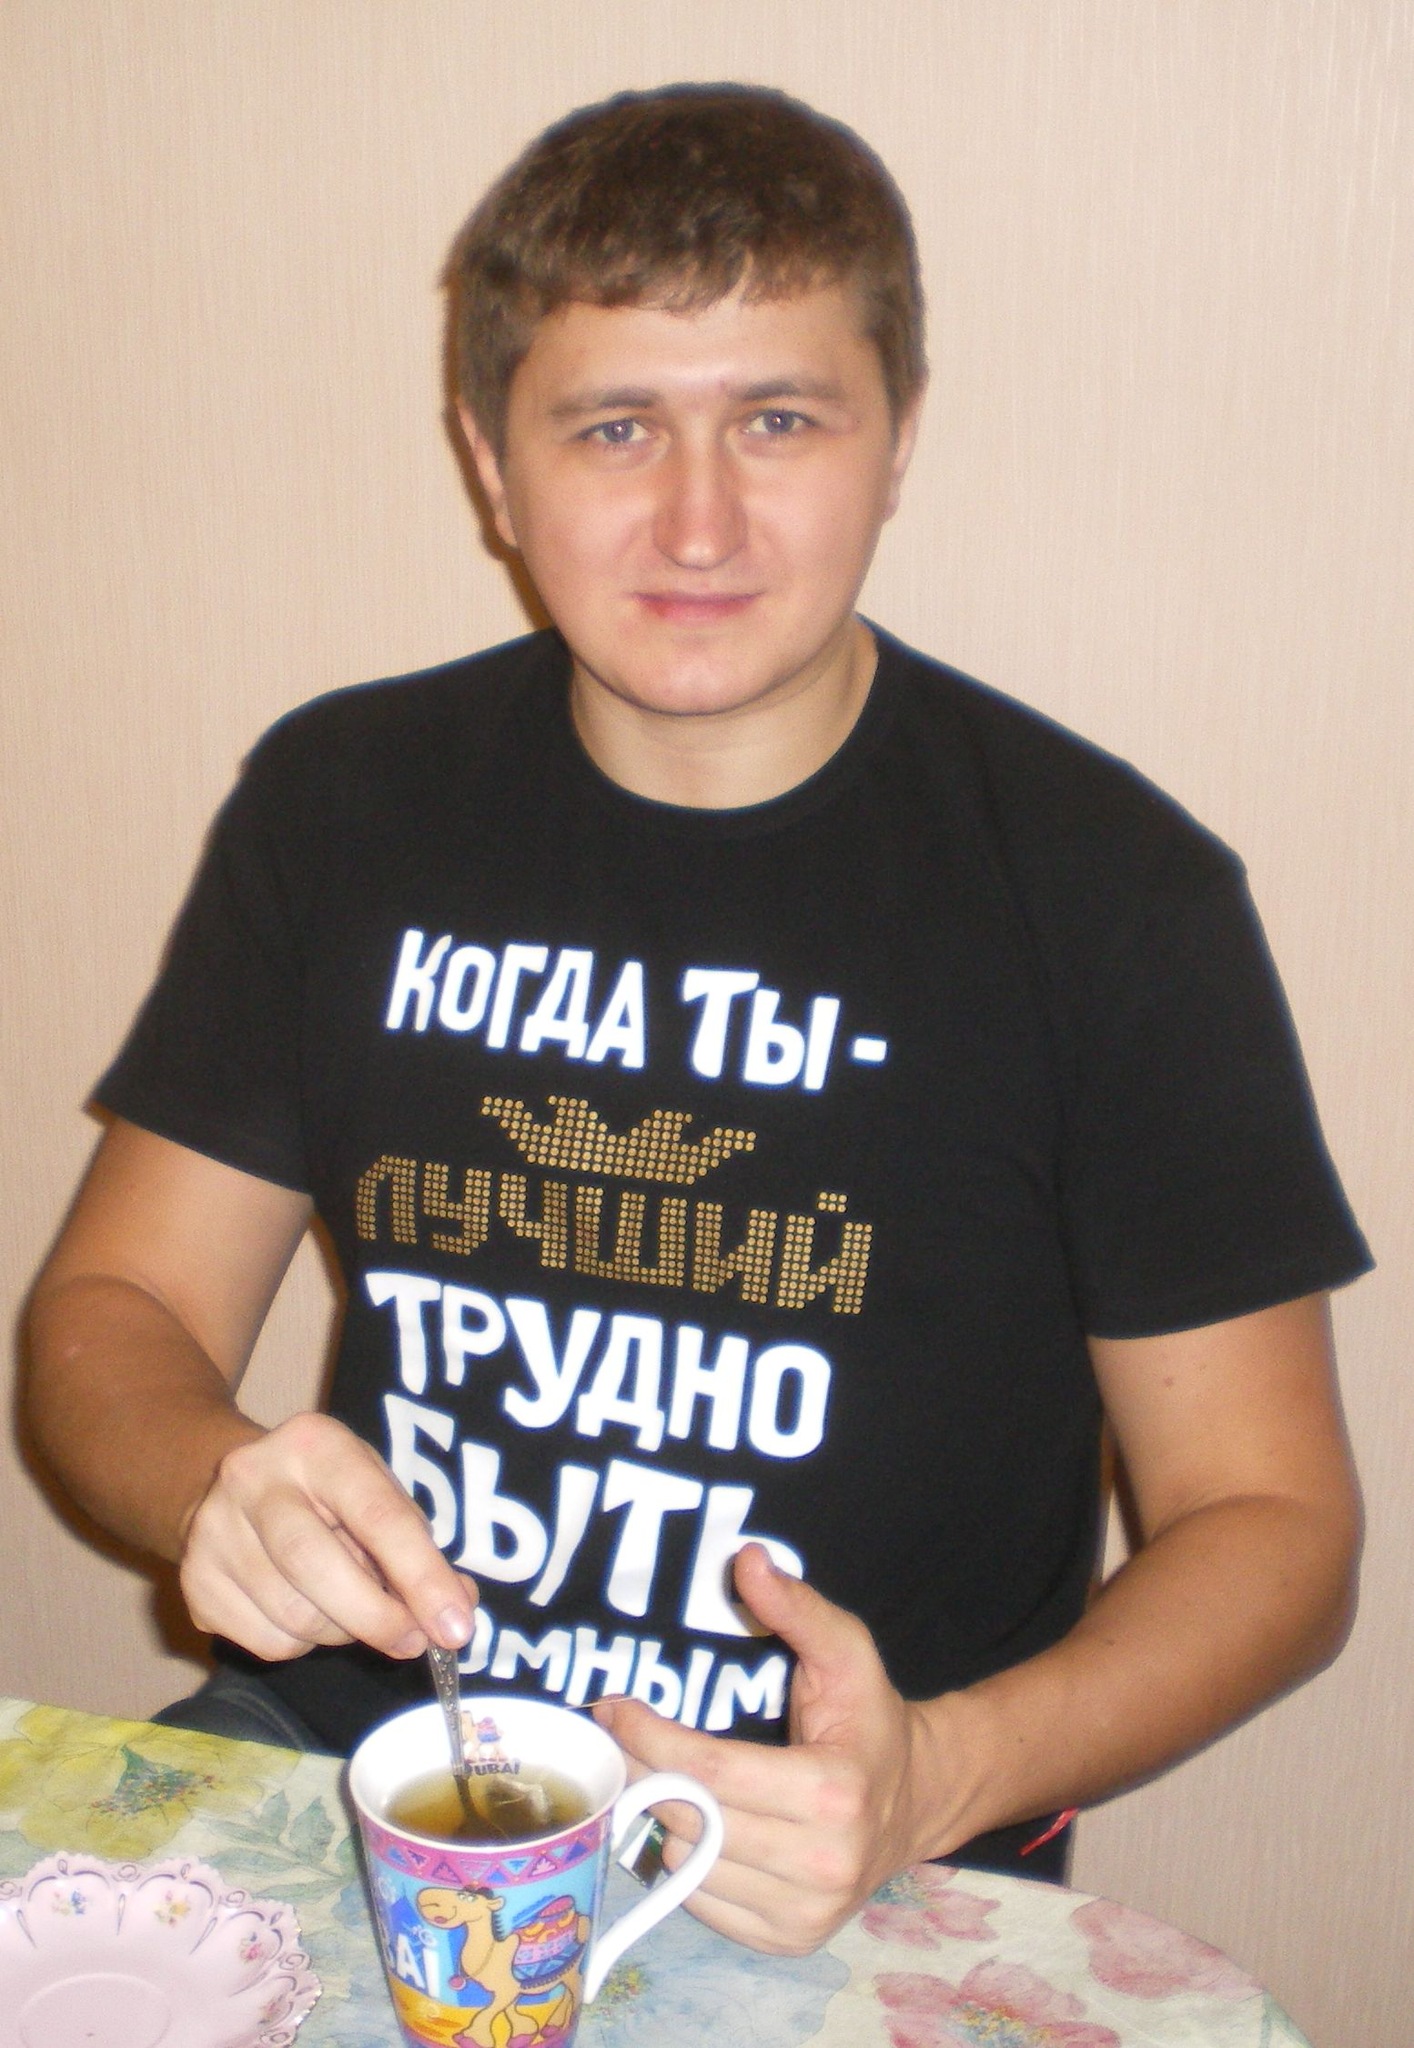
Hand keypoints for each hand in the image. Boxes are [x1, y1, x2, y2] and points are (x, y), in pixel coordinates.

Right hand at [179, 1411, 476, 1661]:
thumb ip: (417, 1544)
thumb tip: (456, 1610)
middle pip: (318, 1566)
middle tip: (415, 1641)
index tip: (455, 1625)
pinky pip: (267, 1642)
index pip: (376, 1513)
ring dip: (342, 1632)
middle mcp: (254, 1479)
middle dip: (378, 1617)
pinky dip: (304, 1644)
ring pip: (294, 1616)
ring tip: (353, 1610)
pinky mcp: (195, 1584)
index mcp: (315, 1443)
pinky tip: (307, 1611)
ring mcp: (214, 1532)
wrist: (225, 1488)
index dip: (421, 1576)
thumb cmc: (321, 1491)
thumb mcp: (373, 1489)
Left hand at [593, 1545, 949, 1954]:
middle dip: (644, 1771)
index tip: (612, 1707)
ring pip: (688, 1865)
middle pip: (691, 1819)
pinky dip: (687, 1861)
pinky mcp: (789, 1939)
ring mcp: (806, 1912)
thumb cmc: (869, 1720)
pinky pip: (703, 1903)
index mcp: (833, 1793)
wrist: (918, 1800)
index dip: (650, 1737)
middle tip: (616, 1737)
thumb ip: (796, 1607)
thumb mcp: (845, 1651)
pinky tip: (694, 1823)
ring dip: (662, 1817)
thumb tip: (747, 1560)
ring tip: (656, 1776)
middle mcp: (822, 1863)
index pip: (711, 1772)